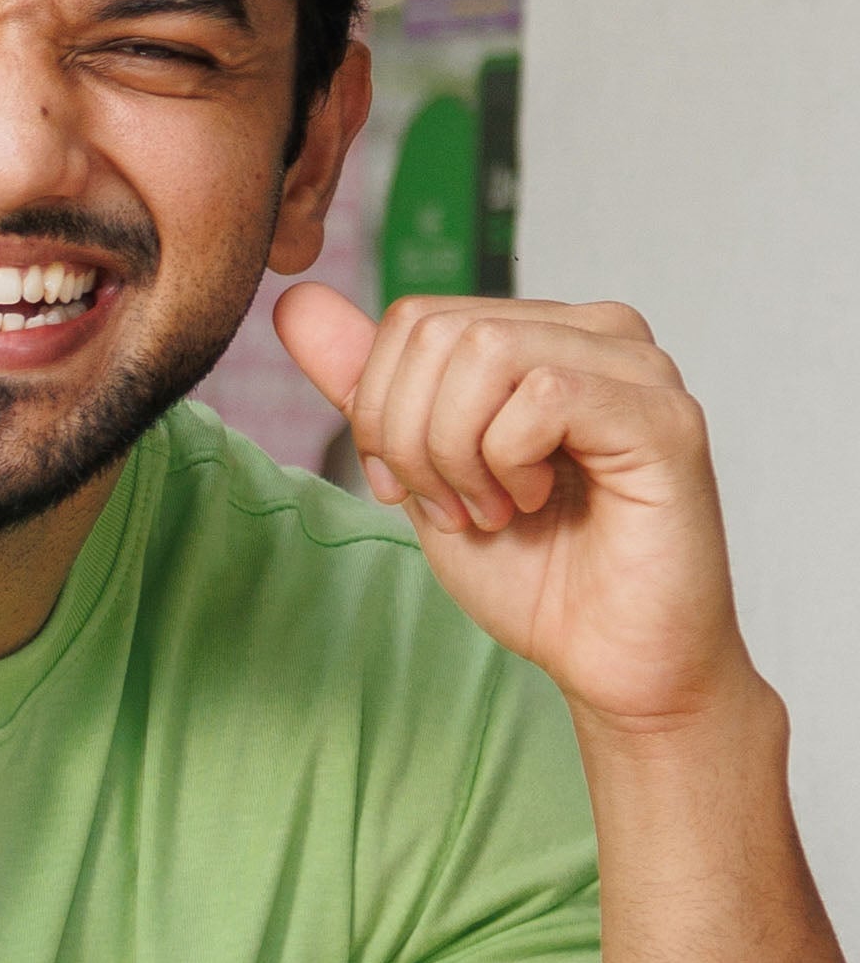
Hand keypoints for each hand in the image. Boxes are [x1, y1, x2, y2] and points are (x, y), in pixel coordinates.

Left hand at [272, 282, 755, 740]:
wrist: (608, 660)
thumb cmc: (532, 571)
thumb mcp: (421, 472)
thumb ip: (368, 388)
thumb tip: (297, 302)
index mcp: (545, 333)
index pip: (415, 318)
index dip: (381, 411)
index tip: (411, 490)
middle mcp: (600, 332)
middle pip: (439, 331)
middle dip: (412, 438)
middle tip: (453, 508)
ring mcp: (639, 368)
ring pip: (484, 353)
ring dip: (459, 455)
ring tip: (494, 510)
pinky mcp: (664, 416)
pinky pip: (545, 395)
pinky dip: (511, 464)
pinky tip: (536, 505)